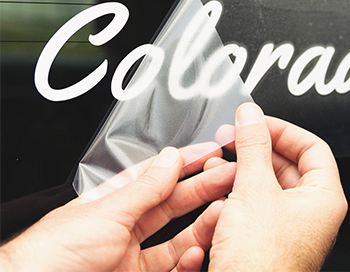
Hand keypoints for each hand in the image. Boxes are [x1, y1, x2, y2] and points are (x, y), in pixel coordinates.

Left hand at [0, 145, 234, 271]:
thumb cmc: (55, 252)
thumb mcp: (107, 211)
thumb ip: (145, 187)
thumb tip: (171, 158)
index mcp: (112, 203)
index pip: (155, 177)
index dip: (183, 163)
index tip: (210, 153)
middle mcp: (124, 228)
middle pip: (172, 205)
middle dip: (203, 188)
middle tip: (229, 175)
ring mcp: (132, 257)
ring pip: (178, 238)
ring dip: (203, 224)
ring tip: (224, 210)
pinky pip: (172, 268)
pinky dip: (189, 260)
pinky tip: (198, 250)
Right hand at [209, 103, 347, 270]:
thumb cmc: (261, 263)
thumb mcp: (254, 190)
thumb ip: (252, 146)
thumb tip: (251, 116)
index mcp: (324, 198)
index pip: (312, 147)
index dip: (283, 129)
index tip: (258, 121)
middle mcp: (312, 214)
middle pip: (288, 165)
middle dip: (257, 149)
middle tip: (233, 137)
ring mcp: (290, 229)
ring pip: (269, 186)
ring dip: (243, 171)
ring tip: (219, 163)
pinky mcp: (268, 241)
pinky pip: (256, 207)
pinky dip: (238, 194)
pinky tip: (218, 190)